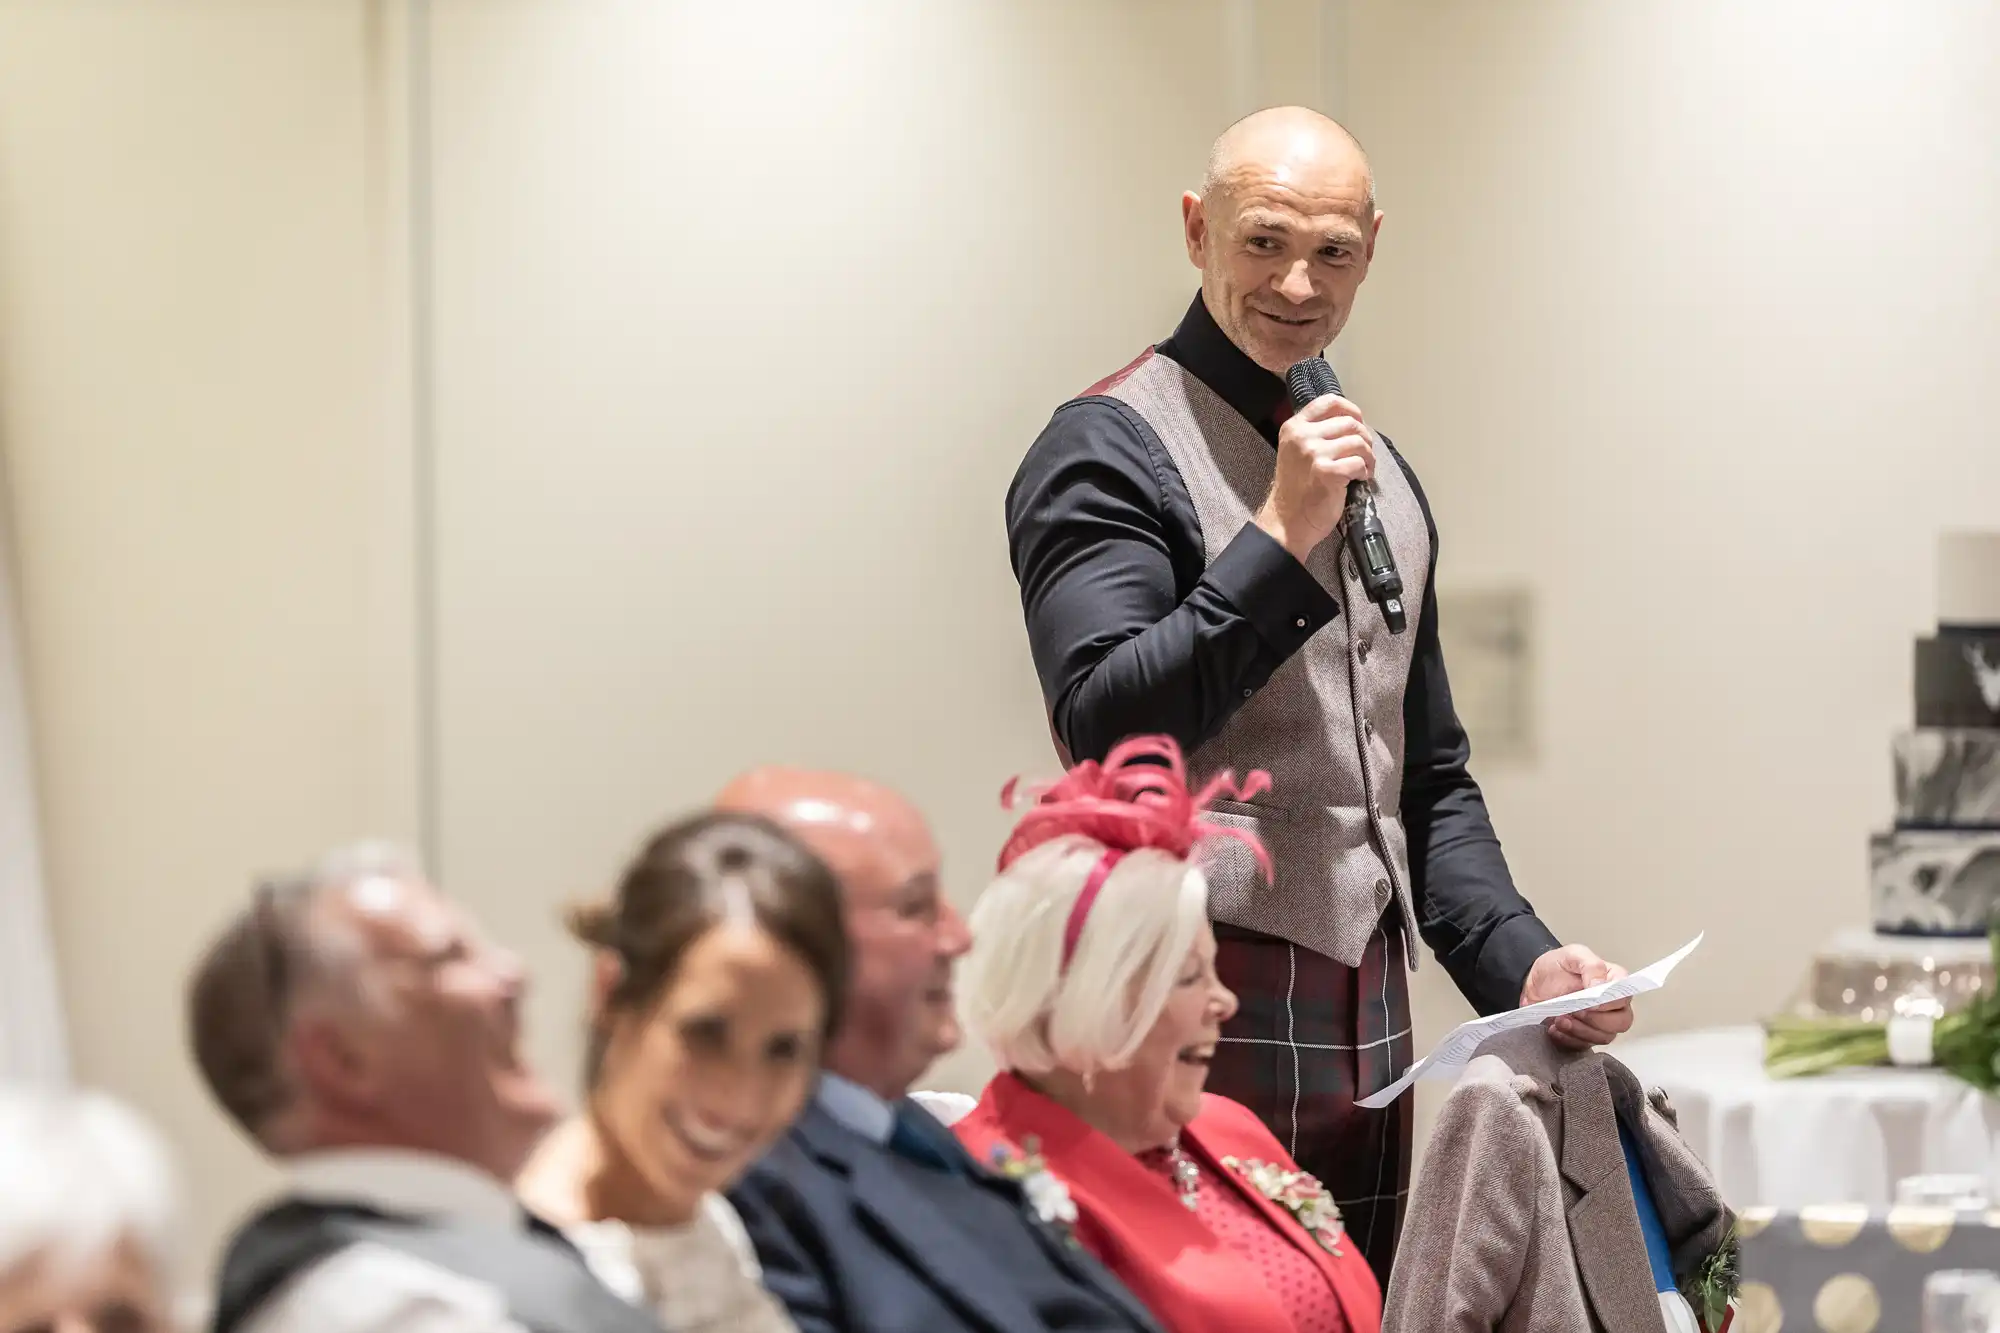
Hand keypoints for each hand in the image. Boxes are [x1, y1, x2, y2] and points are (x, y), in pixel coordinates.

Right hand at [1252, 393, 1375, 562]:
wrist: (1287, 522)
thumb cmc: (1297, 488)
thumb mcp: (1297, 451)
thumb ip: (1316, 433)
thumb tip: (1352, 423)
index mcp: (1294, 427)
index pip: (1329, 402)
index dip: (1351, 410)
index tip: (1359, 423)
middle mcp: (1302, 436)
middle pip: (1350, 423)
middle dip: (1364, 439)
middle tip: (1364, 455)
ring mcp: (1314, 453)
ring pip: (1358, 442)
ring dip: (1368, 457)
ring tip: (1364, 469)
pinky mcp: (1327, 472)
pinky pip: (1359, 463)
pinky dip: (1365, 472)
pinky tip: (1360, 480)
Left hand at [1520, 945, 1633, 1049]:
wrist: (1532, 983)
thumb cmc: (1554, 968)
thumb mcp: (1572, 955)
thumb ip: (1591, 966)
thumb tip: (1601, 986)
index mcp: (1613, 981)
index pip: (1625, 997)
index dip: (1610, 1003)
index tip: (1590, 1002)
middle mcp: (1612, 1004)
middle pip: (1621, 1022)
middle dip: (1596, 1020)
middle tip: (1573, 1011)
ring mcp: (1600, 1022)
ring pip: (1604, 1037)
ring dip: (1580, 1031)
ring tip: (1560, 1019)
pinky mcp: (1585, 1035)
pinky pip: (1585, 1045)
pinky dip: (1569, 1039)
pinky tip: (1555, 1028)